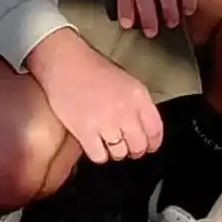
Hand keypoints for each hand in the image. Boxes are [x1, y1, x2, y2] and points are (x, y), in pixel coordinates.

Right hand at [25, 30, 164, 164]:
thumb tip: (143, 128)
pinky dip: (99, 154)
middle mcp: (126, 112)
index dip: (153, 143)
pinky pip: (99, 156)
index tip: (149, 147)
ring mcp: (105, 123)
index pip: (155, 130)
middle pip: (139, 146)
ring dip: (116, 152)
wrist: (66, 65)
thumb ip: (138, 104)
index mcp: (138, 96)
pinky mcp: (84, 132)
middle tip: (129, 149)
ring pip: (119, 154)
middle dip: (135, 150)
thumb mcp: (127, 82)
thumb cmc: (96, 70)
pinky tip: (96, 145)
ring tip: (109, 144)